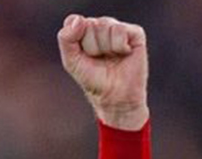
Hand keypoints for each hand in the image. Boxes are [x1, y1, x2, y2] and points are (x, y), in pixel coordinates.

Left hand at [58, 14, 148, 130]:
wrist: (114, 96)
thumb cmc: (92, 79)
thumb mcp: (71, 61)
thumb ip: (66, 39)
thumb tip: (78, 20)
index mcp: (84, 31)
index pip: (73, 21)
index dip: (75, 37)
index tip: (82, 54)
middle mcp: (101, 27)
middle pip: (89, 24)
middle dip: (91, 46)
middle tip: (98, 59)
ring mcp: (118, 29)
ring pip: (104, 25)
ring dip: (104, 48)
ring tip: (110, 58)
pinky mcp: (135, 33)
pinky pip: (120, 30)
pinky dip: (119, 46)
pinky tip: (123, 54)